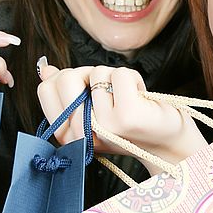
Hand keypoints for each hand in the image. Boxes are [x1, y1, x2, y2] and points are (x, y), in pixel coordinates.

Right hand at [37, 63, 207, 173]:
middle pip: (65, 78)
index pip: (46, 89)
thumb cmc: (131, 126)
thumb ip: (69, 92)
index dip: (64, 79)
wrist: (167, 142)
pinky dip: (133, 78)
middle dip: (88, 74)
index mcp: (69, 134)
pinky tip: (139, 97)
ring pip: (97, 72)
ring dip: (116, 78)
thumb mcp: (94, 111)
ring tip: (127, 99)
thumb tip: (46, 70)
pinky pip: (119, 74)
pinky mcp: (126, 115)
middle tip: (108, 91)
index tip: (86, 89)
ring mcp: (104, 125)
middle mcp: (82, 133)